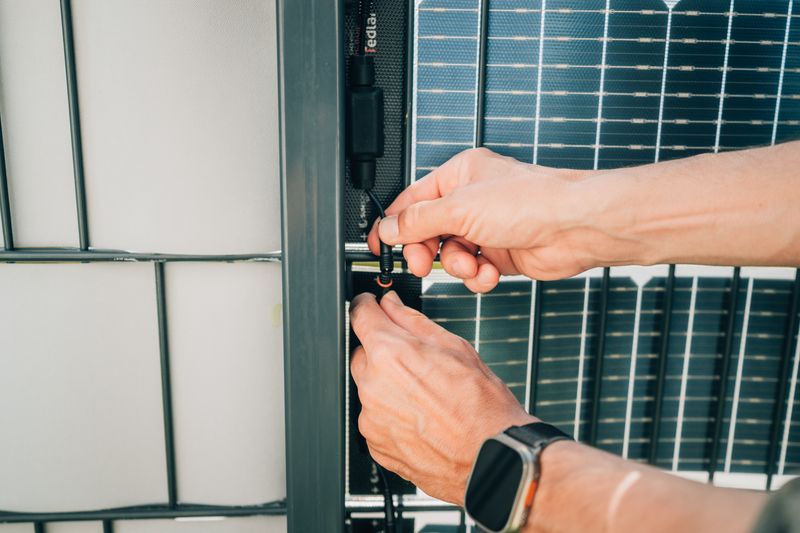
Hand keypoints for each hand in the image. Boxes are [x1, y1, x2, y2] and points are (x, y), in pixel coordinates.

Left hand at [349, 291, 535, 504]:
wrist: (493, 457)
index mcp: (390, 354)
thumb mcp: (454, 347)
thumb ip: (412, 321)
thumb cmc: (481, 407)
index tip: (370, 307)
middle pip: (363, 354)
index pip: (360, 316)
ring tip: (424, 395)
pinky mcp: (376, 445)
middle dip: (382, 351)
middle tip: (414, 361)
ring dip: (387, 385)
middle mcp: (373, 386)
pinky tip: (419, 417)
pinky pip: (374, 418)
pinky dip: (390, 414)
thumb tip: (391, 305)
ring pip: (368, 388)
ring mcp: (371, 419)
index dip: (367, 306)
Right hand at [367, 148, 595, 291]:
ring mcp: (486, 229)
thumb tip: (391, 228)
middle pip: (428, 232)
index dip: (394, 225)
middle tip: (423, 263)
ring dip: (457, 266)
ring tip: (471, 265)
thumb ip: (419, 221)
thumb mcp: (461, 208)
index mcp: (458, 176)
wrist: (575, 227)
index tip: (381, 246)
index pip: (412, 202)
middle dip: (427, 251)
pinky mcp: (500, 254)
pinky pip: (473, 272)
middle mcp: (471, 201)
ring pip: (450, 256)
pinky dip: (478, 277)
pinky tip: (489, 272)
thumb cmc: (532, 201)